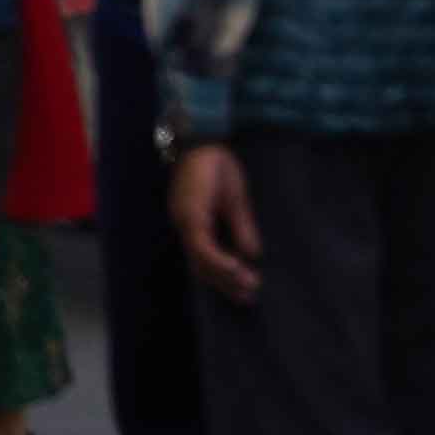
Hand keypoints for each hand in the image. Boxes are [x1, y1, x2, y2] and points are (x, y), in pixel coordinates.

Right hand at [173, 141, 259, 300]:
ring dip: (219, 278)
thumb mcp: (235, 193)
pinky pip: (197, 250)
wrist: (195, 142)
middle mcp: (183, 222)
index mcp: (192, 214)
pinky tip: (229, 273)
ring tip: (243, 293)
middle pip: (199, 261)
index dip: (222, 267)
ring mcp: (182, 222)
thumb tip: (252, 254)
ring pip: (197, 259)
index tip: (244, 276)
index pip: (203, 250)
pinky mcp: (187, 220)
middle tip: (250, 293)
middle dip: (224, 280)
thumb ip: (242, 224)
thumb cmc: (217, 163)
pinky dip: (213, 265)